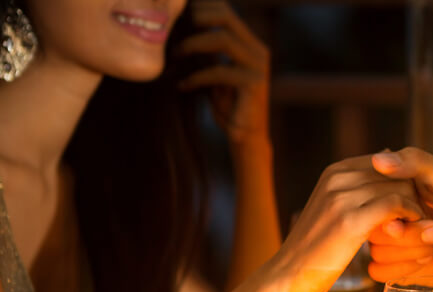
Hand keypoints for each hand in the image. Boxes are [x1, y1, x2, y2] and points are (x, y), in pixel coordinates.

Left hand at [179, 0, 268, 142]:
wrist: (245, 137)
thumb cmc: (227, 105)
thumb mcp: (215, 72)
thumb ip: (208, 52)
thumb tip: (179, 30)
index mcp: (250, 44)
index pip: (226, 12)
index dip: (202, 8)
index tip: (176, 17)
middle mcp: (258, 51)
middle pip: (227, 18)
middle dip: (197, 18)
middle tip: (174, 30)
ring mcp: (258, 67)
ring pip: (223, 39)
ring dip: (193, 45)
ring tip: (175, 56)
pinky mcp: (254, 85)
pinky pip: (220, 71)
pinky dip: (197, 76)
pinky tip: (183, 85)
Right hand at [271, 155, 432, 291]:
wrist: (289, 275)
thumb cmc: (315, 249)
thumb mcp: (332, 211)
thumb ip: (355, 192)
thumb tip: (382, 171)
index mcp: (335, 171)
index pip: (385, 163)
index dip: (403, 183)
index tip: (412, 205)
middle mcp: (338, 177)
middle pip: (395, 174)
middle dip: (413, 193)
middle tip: (422, 217)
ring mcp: (342, 196)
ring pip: (398, 187)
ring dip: (415, 206)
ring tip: (421, 226)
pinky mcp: (350, 220)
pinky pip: (395, 205)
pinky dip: (410, 216)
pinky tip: (410, 231)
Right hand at [366, 147, 432, 284]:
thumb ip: (414, 162)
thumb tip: (379, 159)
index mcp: (388, 186)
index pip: (369, 198)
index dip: (392, 210)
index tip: (420, 212)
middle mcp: (382, 212)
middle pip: (373, 229)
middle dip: (411, 235)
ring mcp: (386, 239)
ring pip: (377, 252)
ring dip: (414, 251)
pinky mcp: (392, 265)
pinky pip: (378, 272)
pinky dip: (405, 268)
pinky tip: (429, 258)